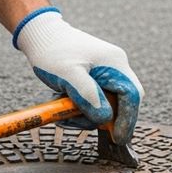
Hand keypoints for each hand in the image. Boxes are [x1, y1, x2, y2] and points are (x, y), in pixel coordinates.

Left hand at [14, 7, 143, 144]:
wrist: (39, 34)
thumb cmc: (52, 51)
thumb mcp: (68, 74)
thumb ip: (88, 96)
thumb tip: (105, 119)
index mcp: (115, 63)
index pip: (132, 96)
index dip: (128, 120)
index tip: (118, 139)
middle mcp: (115, 67)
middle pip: (122, 102)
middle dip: (103, 117)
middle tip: (78, 121)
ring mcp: (106, 72)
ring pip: (107, 104)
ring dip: (86, 112)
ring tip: (62, 109)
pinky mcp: (95, 77)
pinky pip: (95, 99)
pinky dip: (80, 106)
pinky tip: (62, 101)